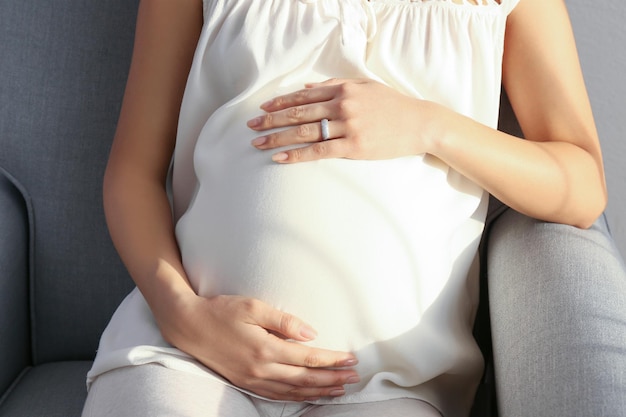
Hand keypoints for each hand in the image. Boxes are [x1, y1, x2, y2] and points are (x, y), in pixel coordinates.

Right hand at [159, 293, 359, 400]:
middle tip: (354, 377)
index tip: (351, 359)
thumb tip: (312, 333)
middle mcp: (260, 369)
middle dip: (332, 379)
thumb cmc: (221, 310)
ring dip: (318, 391)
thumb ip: (284, 321)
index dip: (332, 360)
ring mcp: (252, 379)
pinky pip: (276, 396)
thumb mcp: (253, 306)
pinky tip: (308, 395)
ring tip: (339, 389)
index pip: (308, 358)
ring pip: (293, 392)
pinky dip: (296, 398)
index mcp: (265, 349)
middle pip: (305, 379)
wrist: (189, 325)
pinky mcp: (245, 382)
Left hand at [248, 78, 442, 162]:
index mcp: (343, 90)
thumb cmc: (393, 105)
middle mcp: (342, 106)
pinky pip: (319, 151)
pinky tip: (281, 158)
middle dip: (271, 121)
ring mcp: (347, 127)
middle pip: (298, 114)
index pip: (303, 96)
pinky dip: (298, 155)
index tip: (262, 110)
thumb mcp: (366, 87)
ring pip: (304, 132)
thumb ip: (336, 85)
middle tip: (251, 128)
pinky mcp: (354, 147)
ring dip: (277, 138)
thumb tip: (309, 87)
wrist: (420, 123)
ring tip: (258, 144)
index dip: (280, 103)